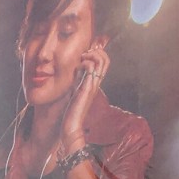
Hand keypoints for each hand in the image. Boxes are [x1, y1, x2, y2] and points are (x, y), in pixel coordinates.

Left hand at [58, 41, 109, 157]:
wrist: (72, 126)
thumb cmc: (72, 111)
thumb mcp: (76, 90)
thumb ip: (78, 78)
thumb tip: (77, 67)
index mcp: (95, 83)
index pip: (104, 62)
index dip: (97, 53)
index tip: (85, 55)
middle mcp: (96, 83)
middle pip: (106, 59)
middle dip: (95, 51)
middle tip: (84, 55)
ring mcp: (93, 86)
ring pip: (101, 61)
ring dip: (91, 55)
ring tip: (82, 59)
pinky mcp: (87, 89)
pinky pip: (90, 69)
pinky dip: (84, 63)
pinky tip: (77, 68)